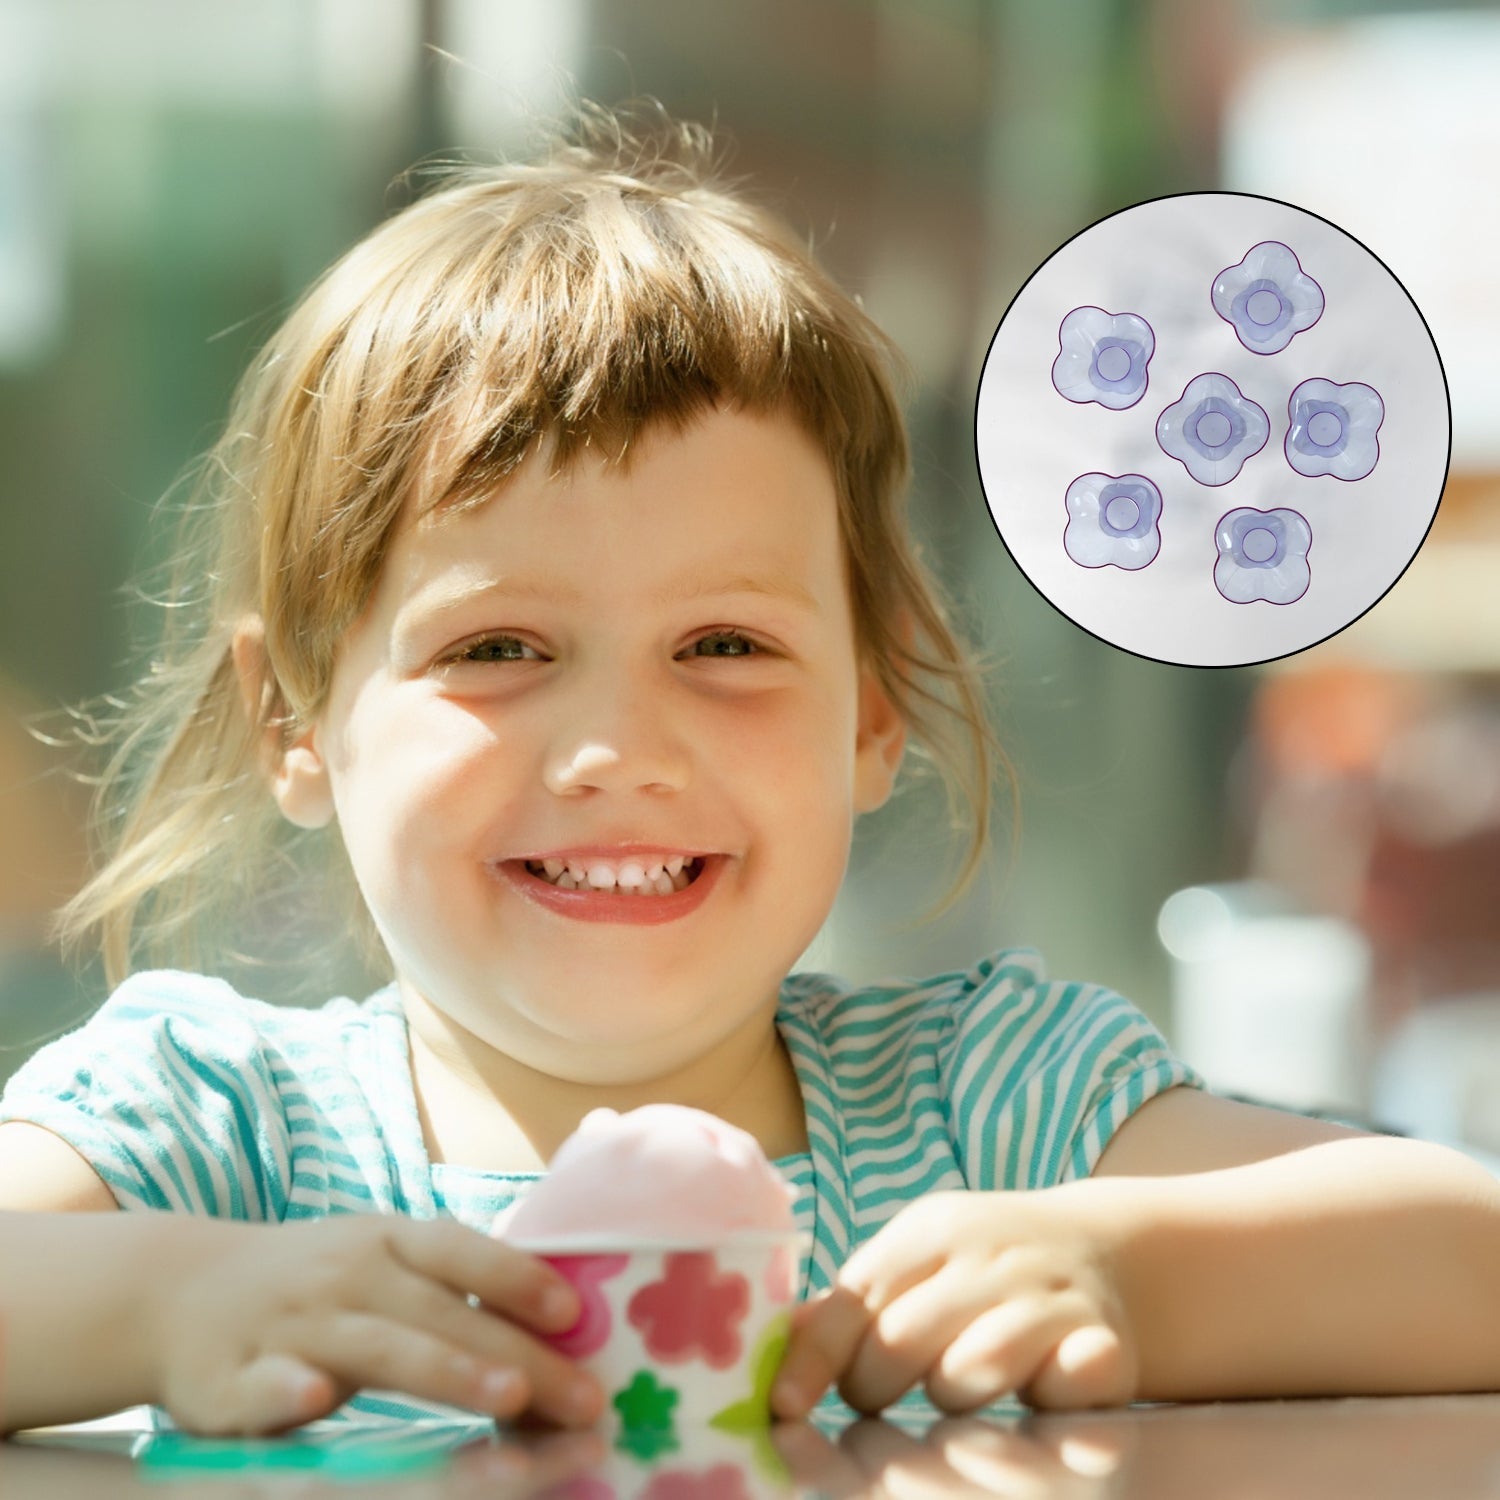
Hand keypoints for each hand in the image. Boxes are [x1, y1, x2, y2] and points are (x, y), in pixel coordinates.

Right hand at [148, 1214, 604, 1435]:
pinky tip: (313, 1399)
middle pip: (443, 1314)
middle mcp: (347, 1275)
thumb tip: (556, 1312)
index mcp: (388, 1242)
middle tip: (582, 1396)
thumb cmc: (314, 1280)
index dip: (519, 1277)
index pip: (463, 1251)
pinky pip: (263, 1383)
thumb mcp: (380, 1259)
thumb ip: (450, 1284)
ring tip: (504, 1396)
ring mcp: (291, 1324)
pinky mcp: (230, 1377)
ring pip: (377, 1348)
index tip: (576, 1314)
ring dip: (444, 1368)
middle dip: (517, 1355)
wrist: (176, 1289)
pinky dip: (287, 1390)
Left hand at [770, 1184, 1139, 1418]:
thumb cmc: (984, 1270)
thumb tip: (771, 1343)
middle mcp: (990, 1255)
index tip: (782, 1406)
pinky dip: (1051, 1393)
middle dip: (876, 1385)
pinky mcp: (1105, 1342)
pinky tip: (1043, 1389)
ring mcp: (1050, 1296)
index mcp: (932, 1231)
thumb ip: (853, 1306)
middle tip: (882, 1394)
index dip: (815, 1357)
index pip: (856, 1296)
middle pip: (902, 1340)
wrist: (1108, 1249)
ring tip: (961, 1388)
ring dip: (956, 1394)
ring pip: (975, 1366)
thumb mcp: (917, 1263)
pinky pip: (1067, 1382)